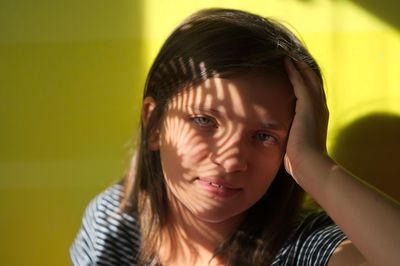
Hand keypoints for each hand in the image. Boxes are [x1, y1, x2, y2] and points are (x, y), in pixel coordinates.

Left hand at [283, 58, 328, 177]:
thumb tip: (283, 145)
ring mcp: (315, 106)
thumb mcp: (296, 145)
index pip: (313, 95)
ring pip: (308, 79)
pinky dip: (294, 71)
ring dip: (299, 67)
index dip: (306, 83)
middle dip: (304, 71)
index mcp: (318, 118)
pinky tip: (287, 62)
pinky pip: (300, 82)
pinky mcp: (307, 105)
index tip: (298, 74)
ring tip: (290, 56)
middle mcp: (320, 109)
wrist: (308, 163)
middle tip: (294, 58)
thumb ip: (292, 139)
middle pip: (313, 83)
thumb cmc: (301, 160)